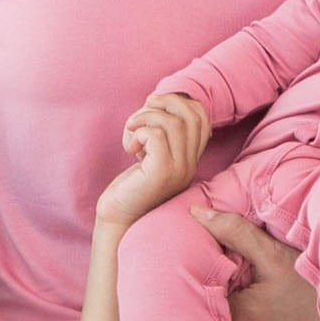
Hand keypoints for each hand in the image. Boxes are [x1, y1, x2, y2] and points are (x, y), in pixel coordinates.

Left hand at [97, 104, 201, 228]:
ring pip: (172, 122)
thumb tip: (156, 100)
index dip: (176, 101)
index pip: (201, 116)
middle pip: (191, 114)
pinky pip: (155, 136)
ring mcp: (179, 170)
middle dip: (162, 103)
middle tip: (138, 117)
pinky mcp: (162, 174)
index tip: (152, 107)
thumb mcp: (149, 154)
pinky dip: (138, 133)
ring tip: (131, 132)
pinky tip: (130, 148)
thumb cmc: (129, 186)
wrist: (118, 220)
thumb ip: (159, 132)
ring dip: (145, 118)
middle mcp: (190, 164)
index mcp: (190, 158)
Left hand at [199, 210, 318, 320]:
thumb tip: (197, 213)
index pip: (207, 301)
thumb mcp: (275, 255)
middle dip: (230, 306)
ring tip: (268, 307)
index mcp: (239, 318)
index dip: (214, 286)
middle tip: (248, 289)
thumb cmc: (317, 284)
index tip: (228, 275)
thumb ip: (234, 233)